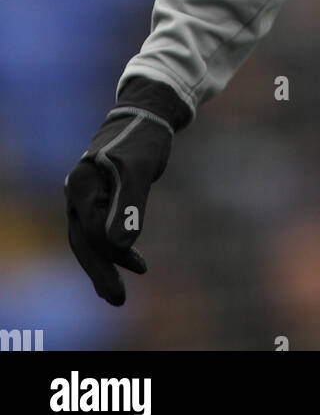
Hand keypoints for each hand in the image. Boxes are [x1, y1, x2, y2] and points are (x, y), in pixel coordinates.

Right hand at [65, 76, 188, 305]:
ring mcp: (86, 197)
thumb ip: (130, 205)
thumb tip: (119, 245)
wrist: (147, 114)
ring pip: (90, 239)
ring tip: (118, 294)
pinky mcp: (100, 198)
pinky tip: (134, 261)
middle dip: (100, 272)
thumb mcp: (140, 170)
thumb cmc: (143, 138)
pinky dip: (115, 248)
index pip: (91, 231)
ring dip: (105, 265)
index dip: (111, 252)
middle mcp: (77, 194)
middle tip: (117, 301)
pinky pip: (101, 230)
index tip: (137, 265)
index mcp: (81, 186)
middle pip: (83, 241)